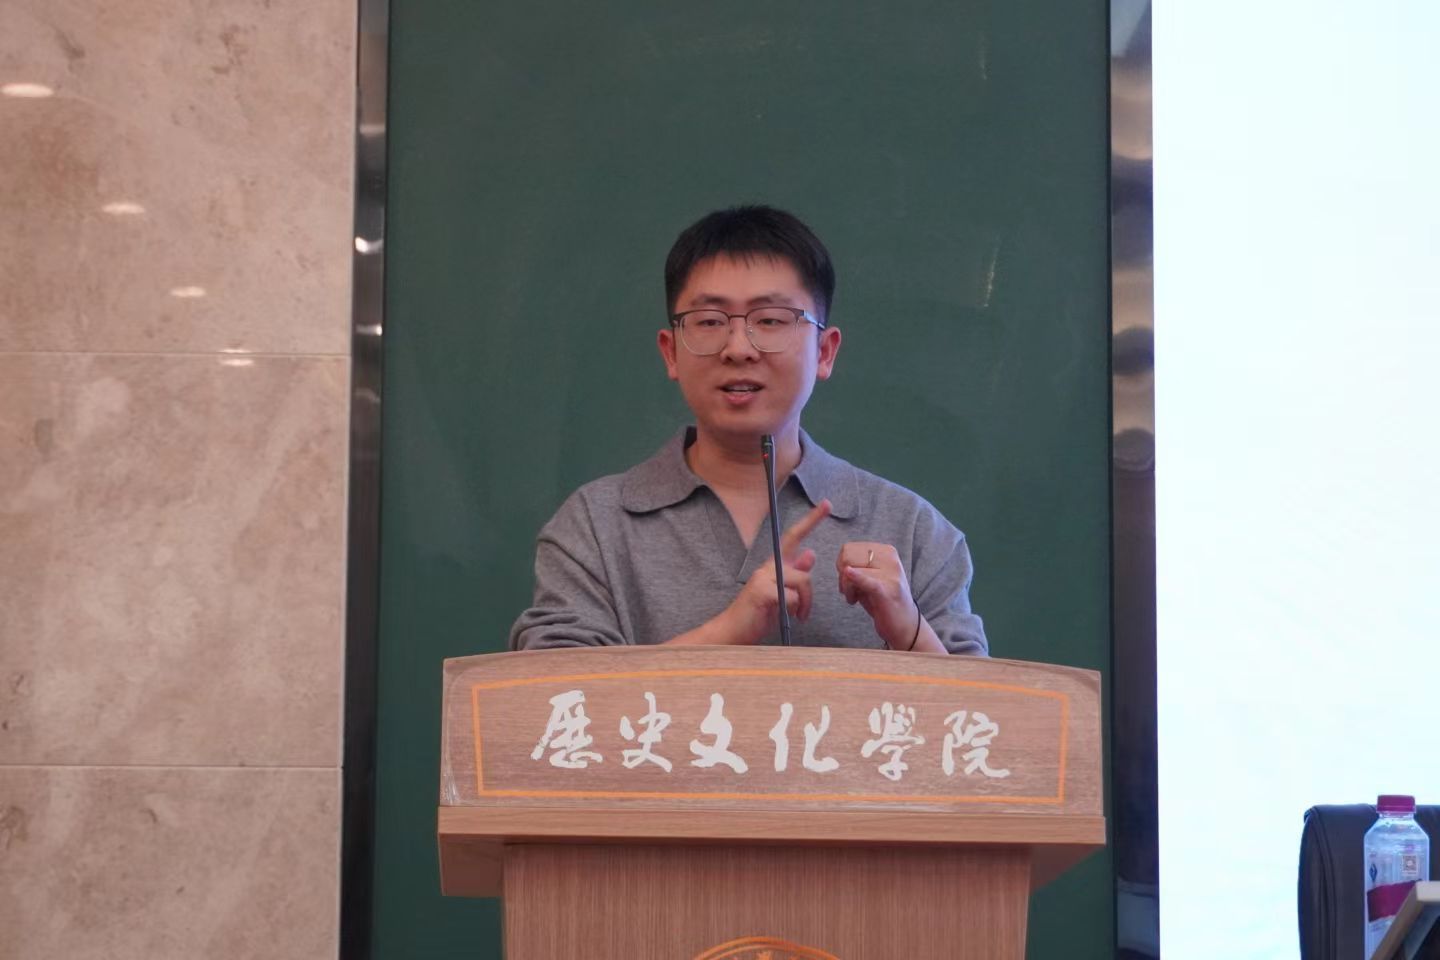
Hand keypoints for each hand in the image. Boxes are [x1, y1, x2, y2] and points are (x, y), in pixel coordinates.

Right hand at [717, 499, 832, 644]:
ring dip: (804, 604)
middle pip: (804, 569)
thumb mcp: (781, 594)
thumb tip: (810, 553)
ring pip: (801, 581)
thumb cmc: (756, 615)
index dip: (811, 521)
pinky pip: (792, 597)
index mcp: (773, 566)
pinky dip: (794, 610)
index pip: (794, 537)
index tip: (827, 504)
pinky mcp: (762, 591)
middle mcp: (767, 568)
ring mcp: (763, 577)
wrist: (732, 632)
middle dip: (809, 594)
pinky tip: (786, 618)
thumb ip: (794, 574)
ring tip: (796, 618)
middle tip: (805, 614)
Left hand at [837, 542, 920, 648]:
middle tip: (850, 592)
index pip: (849, 549)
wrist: (905, 625)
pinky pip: (867, 581)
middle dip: (842, 576)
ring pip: (851, 570)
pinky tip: (850, 578)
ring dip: (847, 589)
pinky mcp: (887, 591)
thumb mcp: (870, 578)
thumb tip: (840, 562)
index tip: (848, 581)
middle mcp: (890, 559)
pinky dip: (856, 579)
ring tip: (855, 599)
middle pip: (848, 557)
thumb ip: (856, 567)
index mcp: (886, 552)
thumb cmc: (883, 601)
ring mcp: (891, 575)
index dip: (842, 565)